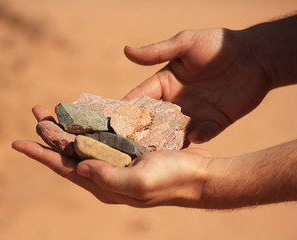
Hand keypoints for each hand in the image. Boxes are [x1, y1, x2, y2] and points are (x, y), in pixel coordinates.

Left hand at [12, 106, 212, 207]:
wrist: (199, 176)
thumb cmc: (173, 180)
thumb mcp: (140, 182)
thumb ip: (109, 178)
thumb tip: (78, 168)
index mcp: (103, 184)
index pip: (64, 168)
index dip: (40, 155)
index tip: (18, 143)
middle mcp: (105, 174)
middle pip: (69, 153)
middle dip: (51, 134)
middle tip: (37, 112)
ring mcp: (115, 162)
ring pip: (82, 143)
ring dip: (67, 127)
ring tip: (53, 111)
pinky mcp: (126, 151)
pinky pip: (100, 137)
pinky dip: (88, 125)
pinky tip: (83, 116)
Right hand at [123, 28, 270, 142]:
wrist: (255, 55)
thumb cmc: (216, 44)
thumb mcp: (184, 43)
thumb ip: (156, 51)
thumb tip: (126, 50)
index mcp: (164, 84)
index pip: (140, 98)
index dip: (127, 108)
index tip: (113, 121)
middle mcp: (176, 102)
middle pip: (153, 121)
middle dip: (142, 131)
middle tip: (129, 142)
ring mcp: (195, 114)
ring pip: (174, 133)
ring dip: (166, 141)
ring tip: (156, 150)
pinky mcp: (214, 123)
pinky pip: (203, 134)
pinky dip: (197, 137)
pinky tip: (193, 137)